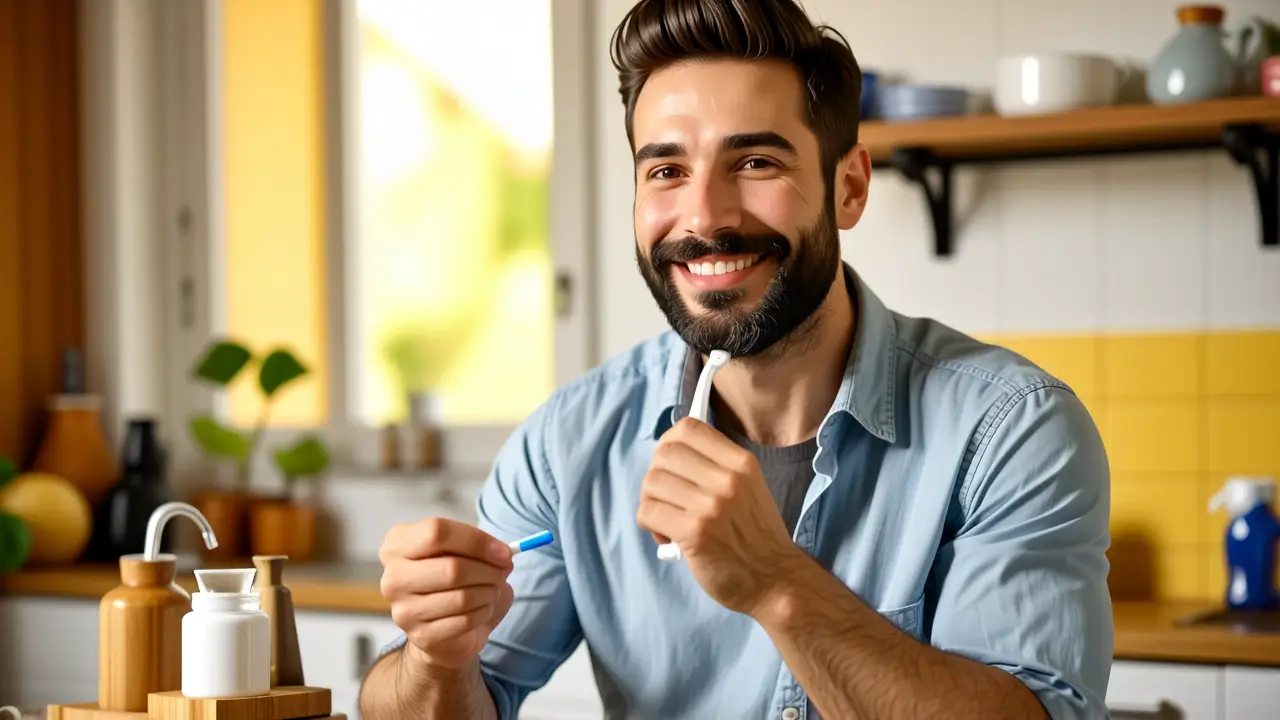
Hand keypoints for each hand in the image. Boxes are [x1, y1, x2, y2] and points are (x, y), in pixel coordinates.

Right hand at [378, 517, 515, 669]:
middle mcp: (393, 576)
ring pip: (461, 596)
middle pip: (451, 567)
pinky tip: (482, 609)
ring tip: (492, 590)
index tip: (503, 551)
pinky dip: (484, 612)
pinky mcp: (421, 636)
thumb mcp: (463, 552)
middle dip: (488, 570)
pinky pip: (465, 621)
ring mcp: (403, 609)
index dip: (476, 540)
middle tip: (502, 572)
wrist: (440, 629)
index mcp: (398, 544)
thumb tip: (503, 554)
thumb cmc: (451, 580)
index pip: (437, 532)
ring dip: (489, 592)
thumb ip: (481, 547)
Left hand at [637, 417, 801, 613]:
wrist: (776, 580)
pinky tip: (667, 537)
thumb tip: (670, 453)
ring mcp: (711, 505)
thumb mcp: (749, 488)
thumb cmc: (756, 537)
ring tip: (667, 521)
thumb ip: (717, 467)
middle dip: (656, 476)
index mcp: (741, 463)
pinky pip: (648, 512)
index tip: (670, 464)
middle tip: (666, 499)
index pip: (688, 428)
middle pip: (664, 454)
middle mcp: (727, 479)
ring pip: (652, 483)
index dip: (669, 443)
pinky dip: (649, 524)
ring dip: (650, 502)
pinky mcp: (695, 532)